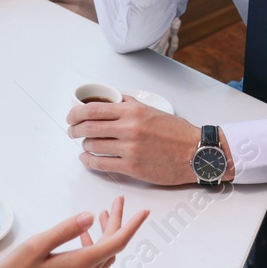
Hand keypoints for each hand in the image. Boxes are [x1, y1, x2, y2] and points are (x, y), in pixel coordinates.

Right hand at [0, 200, 149, 267]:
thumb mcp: (37, 245)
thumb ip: (65, 230)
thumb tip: (89, 217)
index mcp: (79, 264)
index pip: (116, 243)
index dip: (131, 225)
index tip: (143, 212)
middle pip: (112, 247)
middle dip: (118, 223)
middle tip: (116, 202)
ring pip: (104, 256)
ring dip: (108, 234)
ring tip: (102, 215)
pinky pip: (94, 263)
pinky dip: (96, 246)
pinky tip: (83, 236)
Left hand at [67, 98, 219, 184]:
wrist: (195, 152)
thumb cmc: (175, 132)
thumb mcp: (151, 109)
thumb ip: (129, 104)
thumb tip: (109, 100)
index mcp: (132, 111)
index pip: (93, 109)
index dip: (76, 113)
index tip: (71, 117)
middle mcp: (129, 128)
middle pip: (88, 127)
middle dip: (75, 130)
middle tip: (72, 131)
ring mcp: (129, 149)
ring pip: (93, 146)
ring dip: (84, 145)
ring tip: (84, 145)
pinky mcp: (132, 167)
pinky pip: (101, 164)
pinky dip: (89, 161)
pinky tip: (87, 159)